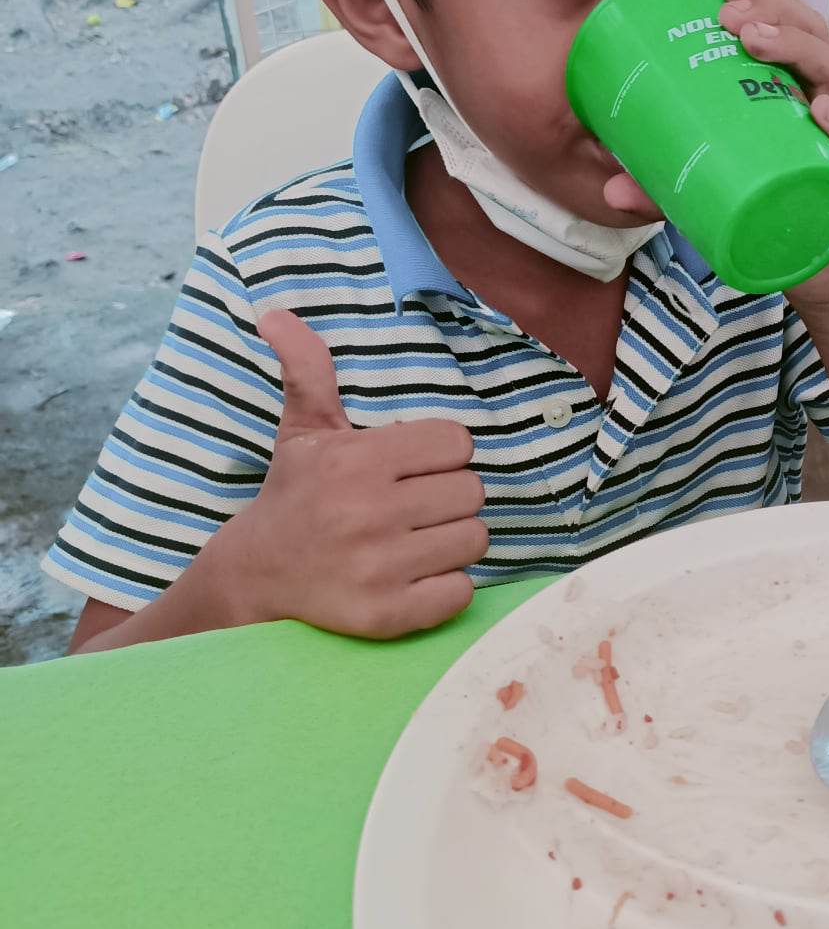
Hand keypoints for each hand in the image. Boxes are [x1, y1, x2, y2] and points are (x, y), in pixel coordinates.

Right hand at [213, 311, 487, 638]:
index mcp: (358, 460)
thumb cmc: (292, 499)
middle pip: (472, 492)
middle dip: (449, 498)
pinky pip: (462, 593)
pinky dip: (446, 588)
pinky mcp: (388, 615)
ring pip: (475, 540)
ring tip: (415, 541)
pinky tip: (413, 577)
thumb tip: (275, 312)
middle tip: (415, 507)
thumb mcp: (301, 432)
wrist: (254, 580)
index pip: (457, 443)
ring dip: (453, 541)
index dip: (442, 455)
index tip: (414, 468)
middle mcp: (370, 512)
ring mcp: (381, 568)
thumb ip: (307, 370)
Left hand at [601, 0, 828, 220]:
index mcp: (786, 79)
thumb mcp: (698, 182)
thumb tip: (612, 192)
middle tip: (728, 17)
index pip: (788, 17)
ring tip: (756, 42)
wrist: (799, 255)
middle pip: (812, 31)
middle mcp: (816, 94)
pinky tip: (821, 113)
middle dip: (774, 11)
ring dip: (798, 45)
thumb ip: (658, 187)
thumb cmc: (752, 199)